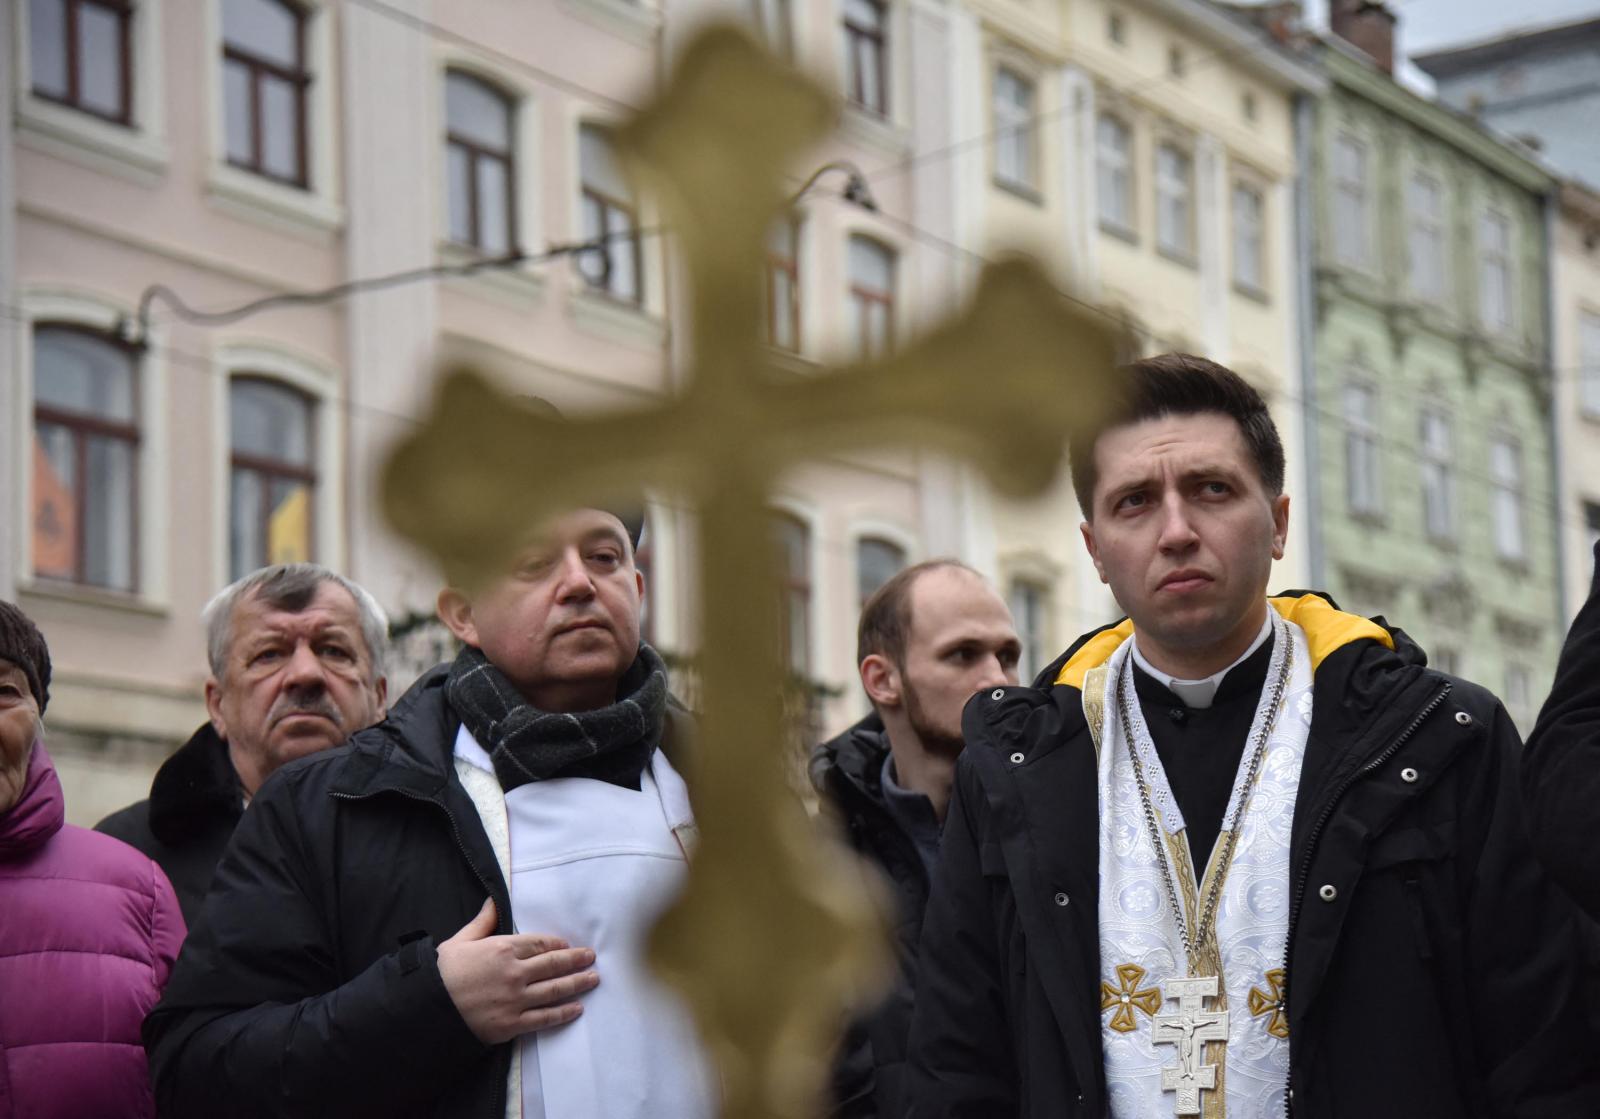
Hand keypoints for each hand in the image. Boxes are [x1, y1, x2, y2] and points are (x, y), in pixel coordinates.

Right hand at [437, 898, 599, 1043]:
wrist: (427, 1009)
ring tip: (593, 978)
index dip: (557, 944)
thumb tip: (494, 901)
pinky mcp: (512, 1024)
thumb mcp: (460, 940)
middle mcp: (514, 973)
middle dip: (576, 960)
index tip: (568, 944)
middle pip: (553, 964)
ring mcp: (515, 1000)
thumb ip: (483, 921)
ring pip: (555, 990)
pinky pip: (544, 1018)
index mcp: (503, 949)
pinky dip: (563, 1012)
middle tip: (591, 957)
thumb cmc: (442, 973)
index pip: (539, 943)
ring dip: (577, 984)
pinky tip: (577, 1008)